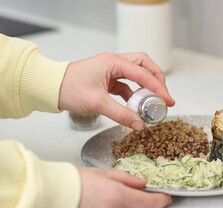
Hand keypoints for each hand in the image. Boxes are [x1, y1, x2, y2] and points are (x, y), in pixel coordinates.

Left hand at [59, 52, 174, 129]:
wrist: (50, 88)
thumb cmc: (69, 89)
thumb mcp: (97, 103)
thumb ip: (121, 114)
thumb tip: (139, 125)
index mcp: (113, 62)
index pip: (143, 73)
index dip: (158, 88)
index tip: (168, 100)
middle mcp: (114, 62)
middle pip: (144, 65)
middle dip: (157, 79)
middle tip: (164, 95)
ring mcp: (111, 70)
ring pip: (137, 73)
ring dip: (147, 86)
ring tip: (153, 101)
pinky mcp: (107, 79)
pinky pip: (127, 84)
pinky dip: (134, 93)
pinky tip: (136, 105)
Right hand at [60, 167, 171, 207]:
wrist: (46, 195)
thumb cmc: (71, 180)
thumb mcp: (102, 173)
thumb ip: (125, 178)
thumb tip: (141, 183)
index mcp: (118, 196)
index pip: (147, 202)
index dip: (160, 201)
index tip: (165, 199)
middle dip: (123, 200)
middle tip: (107, 191)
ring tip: (90, 198)